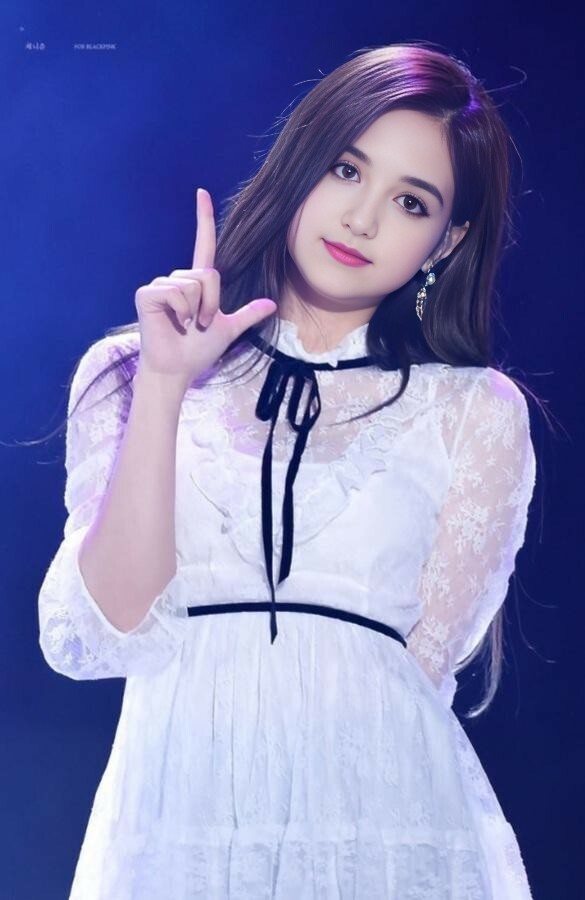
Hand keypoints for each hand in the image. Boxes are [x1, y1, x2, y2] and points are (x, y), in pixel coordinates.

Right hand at [134, 187, 276, 390]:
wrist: (177, 370)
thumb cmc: (197, 352)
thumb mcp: (228, 330)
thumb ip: (247, 314)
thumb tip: (271, 304)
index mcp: (195, 284)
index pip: (203, 246)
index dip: (204, 220)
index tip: (203, 193)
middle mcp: (177, 279)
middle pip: (208, 274)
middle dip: (211, 302)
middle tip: (200, 323)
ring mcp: (160, 285)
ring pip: (194, 283)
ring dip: (197, 309)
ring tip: (188, 325)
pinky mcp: (147, 294)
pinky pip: (177, 292)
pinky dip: (182, 311)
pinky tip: (175, 324)